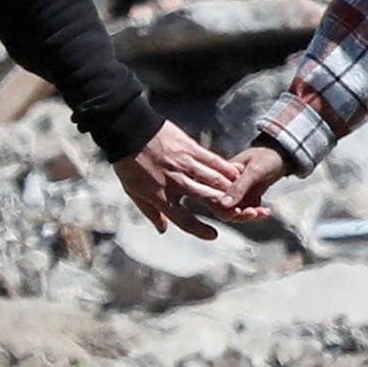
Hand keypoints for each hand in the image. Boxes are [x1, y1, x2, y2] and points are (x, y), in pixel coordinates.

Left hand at [117, 125, 261, 235]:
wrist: (129, 132)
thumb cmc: (129, 164)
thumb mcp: (134, 192)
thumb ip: (151, 212)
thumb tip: (163, 230)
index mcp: (159, 196)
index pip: (184, 219)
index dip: (200, 230)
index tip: (213, 235)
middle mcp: (175, 182)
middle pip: (207, 197)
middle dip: (224, 206)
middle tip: (237, 212)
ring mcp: (184, 164)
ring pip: (213, 179)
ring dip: (228, 188)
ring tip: (238, 194)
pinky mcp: (190, 148)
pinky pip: (212, 160)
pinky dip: (226, 169)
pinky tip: (235, 174)